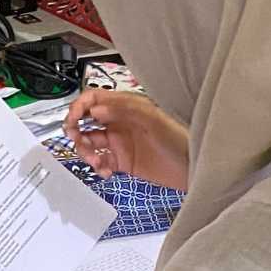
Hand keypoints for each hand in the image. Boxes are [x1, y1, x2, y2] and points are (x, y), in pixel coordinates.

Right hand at [62, 90, 189, 189]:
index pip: (95, 99)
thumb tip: (97, 109)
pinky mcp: (124, 162)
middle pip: (87, 121)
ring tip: (95, 160)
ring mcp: (122, 143)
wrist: (197, 168)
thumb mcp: (156, 118)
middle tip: (77, 139)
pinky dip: (97, 167)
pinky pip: (101, 162)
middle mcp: (122, 122)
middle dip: (76, 130)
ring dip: (85, 151)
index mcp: (127, 107)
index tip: (72, 120)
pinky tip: (105, 171)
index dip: (79, 107)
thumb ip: (126, 109)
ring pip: (90, 143)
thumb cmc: (184, 138)